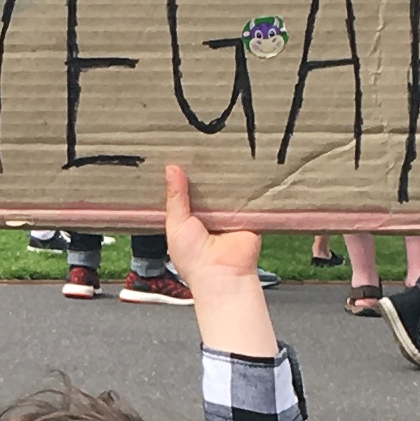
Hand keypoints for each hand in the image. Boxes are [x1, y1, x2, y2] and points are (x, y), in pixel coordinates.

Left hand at [160, 160, 264, 293]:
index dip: (184, 175)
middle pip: (209, 187)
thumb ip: (176, 197)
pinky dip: (246, 183)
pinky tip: (244, 163)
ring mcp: (230, 213)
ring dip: (226, 175)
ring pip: (228, 188)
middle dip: (205, 171)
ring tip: (222, 147)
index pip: (188, 191)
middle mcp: (211, 214)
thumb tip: (171, 168)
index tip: (180, 152)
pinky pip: (247, 195)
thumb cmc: (193, 258)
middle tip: (202, 145)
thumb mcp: (176, 224)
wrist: (222, 275)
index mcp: (191, 218)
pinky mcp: (248, 214)